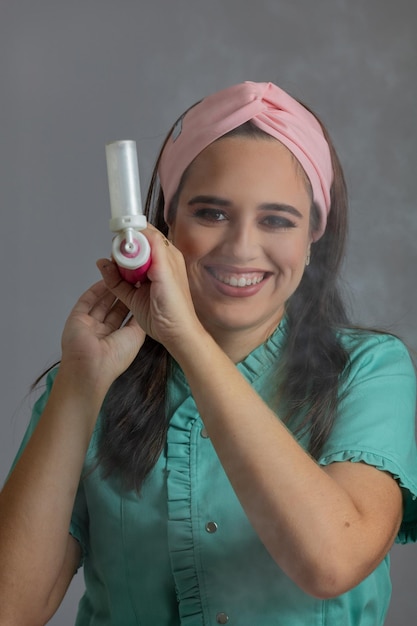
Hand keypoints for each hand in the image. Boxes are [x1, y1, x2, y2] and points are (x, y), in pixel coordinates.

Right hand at [59, 280, 145, 390]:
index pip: (126, 315)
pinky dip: (96, 290)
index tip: (140, 287)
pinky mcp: (77, 318)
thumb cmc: (115, 358)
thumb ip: (138, 320)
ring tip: (121, 274)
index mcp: (118, 338)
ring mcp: (90, 324)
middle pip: (114, 307)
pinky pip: (87, 301)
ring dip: (111, 288)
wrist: (91, 366)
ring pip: (102, 302)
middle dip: (123, 292)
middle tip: (130, 276)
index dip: (134, 300)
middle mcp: (104, 331)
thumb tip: (144, 307)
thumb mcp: (136, 337)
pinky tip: (106, 279)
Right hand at [97, 227, 203, 354]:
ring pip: (123, 264)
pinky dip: (110, 276)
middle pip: (133, 249)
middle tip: (118, 251)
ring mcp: (142, 280)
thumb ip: (155, 249)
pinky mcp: (132, 294)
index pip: (148, 236)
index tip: (123, 234)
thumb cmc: (177, 306)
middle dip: (123, 248)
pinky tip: (107, 271)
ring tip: (114, 262)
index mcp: (167, 256)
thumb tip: (143, 229)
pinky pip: (117, 281)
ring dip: (115, 262)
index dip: (135, 233)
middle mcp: (154, 266)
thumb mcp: (166, 271)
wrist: (174, 333)